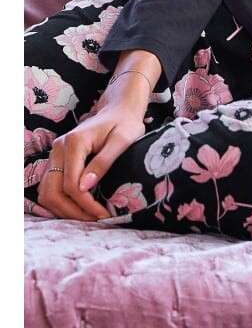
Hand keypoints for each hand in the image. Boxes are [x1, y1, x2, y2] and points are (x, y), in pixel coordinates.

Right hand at [37, 57, 158, 220]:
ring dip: (64, 210)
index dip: (85, 204)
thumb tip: (85, 188)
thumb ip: (104, 162)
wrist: (118, 109)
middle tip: (95, 220)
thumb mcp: (123, 140)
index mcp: (73, 142)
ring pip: (47, 192)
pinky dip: (60, 202)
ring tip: (88, 217)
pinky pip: (50, 187)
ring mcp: (55, 154)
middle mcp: (58, 148)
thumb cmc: (125, 123)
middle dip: (72, 211)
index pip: (71, 184)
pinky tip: (79, 208)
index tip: (103, 214)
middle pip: (53, 192)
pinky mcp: (57, 160)